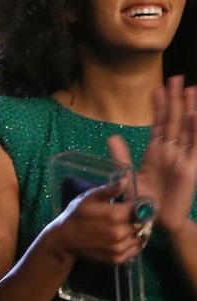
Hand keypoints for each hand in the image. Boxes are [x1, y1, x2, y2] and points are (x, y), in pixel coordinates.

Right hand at [49, 179, 141, 265]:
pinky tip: (127, 236)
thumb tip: (126, 180)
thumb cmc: (75, 215)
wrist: (63, 240)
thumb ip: (109, 190)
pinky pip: (136, 249)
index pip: (142, 208)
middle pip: (144, 223)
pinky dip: (135, 242)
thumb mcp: (88, 198)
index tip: (140, 203)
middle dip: (141, 217)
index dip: (143, 204)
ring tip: (129, 225)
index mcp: (114, 215)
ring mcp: (118, 248)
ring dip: (139, 230)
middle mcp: (119, 233)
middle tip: (133, 214)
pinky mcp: (117, 259)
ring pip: (142, 237)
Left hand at [109, 76, 196, 235]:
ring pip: (187, 129)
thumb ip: (122, 155)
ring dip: (188, 109)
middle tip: (175, 78)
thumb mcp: (128, 175)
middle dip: (174, 100)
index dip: (158, 106)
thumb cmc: (142, 201)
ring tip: (189, 89)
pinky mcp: (190, 169)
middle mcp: (170, 151)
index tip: (157, 87)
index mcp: (155, 152)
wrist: (155, 221)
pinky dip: (196, 130)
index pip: (158, 124)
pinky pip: (195, 146)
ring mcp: (181, 158)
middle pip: (173, 120)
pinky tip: (195, 114)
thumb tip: (112, 135)